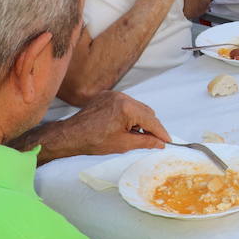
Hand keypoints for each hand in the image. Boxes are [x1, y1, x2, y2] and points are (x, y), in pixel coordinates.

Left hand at [55, 91, 170, 155]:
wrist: (71, 135)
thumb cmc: (94, 141)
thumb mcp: (124, 144)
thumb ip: (146, 142)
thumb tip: (160, 143)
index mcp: (127, 108)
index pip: (152, 120)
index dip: (161, 132)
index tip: (168, 141)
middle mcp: (122, 97)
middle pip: (146, 111)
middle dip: (151, 126)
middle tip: (152, 140)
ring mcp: (114, 94)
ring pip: (137, 107)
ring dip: (139, 119)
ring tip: (133, 134)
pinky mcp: (107, 95)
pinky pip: (125, 103)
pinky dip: (128, 114)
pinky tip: (123, 125)